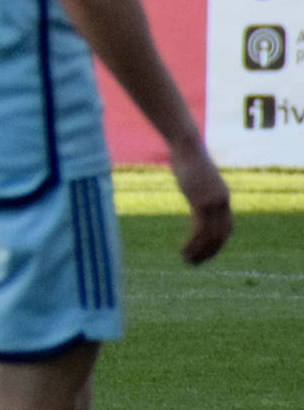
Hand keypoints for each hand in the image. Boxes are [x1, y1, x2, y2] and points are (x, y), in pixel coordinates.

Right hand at [170, 141, 232, 264]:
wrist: (187, 146)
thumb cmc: (187, 158)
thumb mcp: (197, 177)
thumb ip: (199, 187)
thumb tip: (192, 187)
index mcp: (223, 198)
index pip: (227, 229)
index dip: (217, 244)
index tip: (204, 254)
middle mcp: (222, 203)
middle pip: (221, 236)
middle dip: (209, 253)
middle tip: (194, 263)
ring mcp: (213, 203)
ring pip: (210, 236)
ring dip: (198, 252)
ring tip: (185, 260)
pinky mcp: (201, 202)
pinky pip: (199, 230)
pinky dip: (191, 243)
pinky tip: (181, 249)